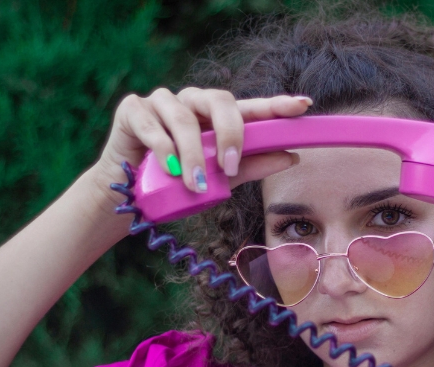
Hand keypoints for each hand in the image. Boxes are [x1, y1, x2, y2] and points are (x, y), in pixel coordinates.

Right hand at [90, 87, 312, 208]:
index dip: (276, 104)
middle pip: (219, 100)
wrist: (129, 199)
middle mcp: (191, 103)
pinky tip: (168, 168)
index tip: (303, 105)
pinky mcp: (132, 110)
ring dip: (193, 155)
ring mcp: (161, 103)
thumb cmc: (177, 185)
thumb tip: (290, 157)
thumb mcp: (219, 180)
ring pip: (184, 118)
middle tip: (231, 166)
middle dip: (230, 133)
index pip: (250, 107)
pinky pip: (152, 125)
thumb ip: (251, 166)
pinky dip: (163, 149)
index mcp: (216, 118)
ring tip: (196, 185)